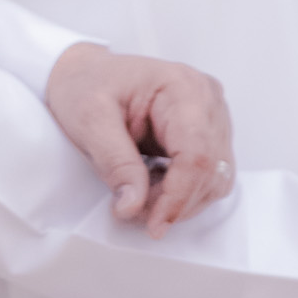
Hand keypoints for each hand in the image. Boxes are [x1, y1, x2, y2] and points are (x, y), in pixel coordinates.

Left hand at [46, 43, 233, 238]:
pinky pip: (208, 175)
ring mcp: (211, 116)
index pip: (197, 155)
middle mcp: (207, 99)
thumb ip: (115, 163)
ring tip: (137, 193)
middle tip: (132, 211)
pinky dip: (181, 190)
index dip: (178, 197)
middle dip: (173, 202)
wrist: (83, 73)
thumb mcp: (88, 120)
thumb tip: (133, 206)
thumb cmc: (85, 84)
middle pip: (210, 170)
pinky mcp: (206, 133)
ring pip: (215, 178)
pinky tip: (151, 182)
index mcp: (183, 87)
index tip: (153, 225)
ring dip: (179, 199)